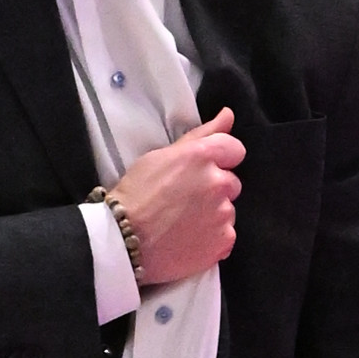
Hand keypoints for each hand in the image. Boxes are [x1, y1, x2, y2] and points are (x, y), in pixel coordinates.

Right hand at [110, 108, 243, 286]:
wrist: (124, 241)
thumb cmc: (136, 195)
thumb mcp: (161, 156)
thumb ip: (200, 135)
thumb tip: (228, 115)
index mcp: (202, 156)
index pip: (234, 148)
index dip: (220, 159)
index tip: (201, 170)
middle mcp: (218, 183)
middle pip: (231, 182)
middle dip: (215, 188)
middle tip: (185, 200)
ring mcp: (223, 215)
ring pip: (228, 210)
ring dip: (213, 214)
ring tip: (183, 222)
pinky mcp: (224, 242)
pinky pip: (226, 235)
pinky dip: (212, 238)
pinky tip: (189, 239)